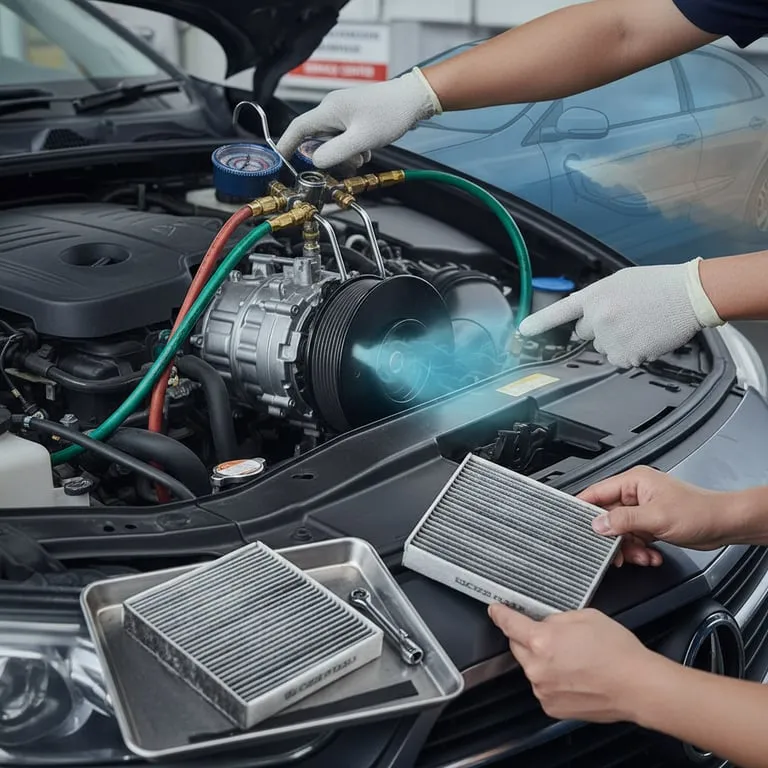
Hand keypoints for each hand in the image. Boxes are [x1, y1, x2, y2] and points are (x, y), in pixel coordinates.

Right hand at [276, 68, 441, 170]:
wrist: (413, 99)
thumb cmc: (390, 114)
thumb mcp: (362, 139)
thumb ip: (336, 152)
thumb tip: (315, 162)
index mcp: (329, 110)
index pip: (298, 127)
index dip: (286, 144)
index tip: (280, 160)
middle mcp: (332, 109)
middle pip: (316, 139)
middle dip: (328, 156)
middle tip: (346, 164)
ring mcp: (344, 113)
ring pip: (332, 141)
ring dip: (344, 154)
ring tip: (362, 155)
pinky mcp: (354, 117)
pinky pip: (344, 138)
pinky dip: (352, 149)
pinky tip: (366, 150)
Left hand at [488, 605, 660, 722]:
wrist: (637, 686)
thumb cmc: (616, 650)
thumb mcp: (584, 616)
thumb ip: (555, 619)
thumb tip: (543, 622)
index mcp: (542, 641)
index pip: (509, 624)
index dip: (500, 614)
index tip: (495, 610)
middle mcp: (537, 668)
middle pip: (518, 646)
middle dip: (529, 639)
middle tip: (555, 637)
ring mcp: (543, 690)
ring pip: (531, 667)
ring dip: (542, 661)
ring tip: (573, 660)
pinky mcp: (552, 707)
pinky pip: (543, 686)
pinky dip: (552, 679)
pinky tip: (575, 676)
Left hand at [517, 259, 722, 368]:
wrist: (689, 295)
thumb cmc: (660, 285)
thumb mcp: (621, 281)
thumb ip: (599, 298)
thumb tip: (587, 315)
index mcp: (595, 296)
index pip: (559, 312)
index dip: (538, 323)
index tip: (522, 331)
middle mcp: (597, 318)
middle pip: (585, 334)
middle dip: (599, 329)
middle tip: (624, 318)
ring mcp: (611, 338)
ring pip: (604, 348)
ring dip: (617, 342)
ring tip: (641, 325)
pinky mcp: (626, 354)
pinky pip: (621, 360)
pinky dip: (632, 354)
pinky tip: (646, 338)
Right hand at [581, 466, 733, 565]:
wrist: (725, 524)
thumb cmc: (698, 511)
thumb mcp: (656, 517)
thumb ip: (623, 521)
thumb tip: (597, 524)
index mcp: (633, 482)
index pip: (597, 492)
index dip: (583, 508)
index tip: (573, 524)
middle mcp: (635, 493)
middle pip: (608, 516)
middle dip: (613, 538)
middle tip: (615, 553)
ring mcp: (643, 509)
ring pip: (621, 532)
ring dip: (630, 548)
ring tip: (643, 556)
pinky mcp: (650, 524)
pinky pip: (634, 539)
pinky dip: (640, 550)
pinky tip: (652, 556)